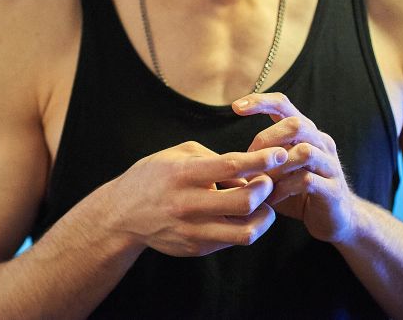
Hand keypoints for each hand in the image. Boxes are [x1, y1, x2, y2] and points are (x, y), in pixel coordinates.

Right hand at [104, 140, 288, 256]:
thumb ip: (212, 158)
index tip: (279, 154)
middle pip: (244, 202)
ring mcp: (192, 231)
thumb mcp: (177, 155)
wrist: (123, 215)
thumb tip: (247, 172)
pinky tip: (242, 216)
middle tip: (268, 180)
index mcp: (183, 175)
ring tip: (264, 205)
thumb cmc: (153, 177)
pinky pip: (232, 241)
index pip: (230, 166)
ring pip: (245, 232)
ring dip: (264, 216)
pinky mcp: (196, 249)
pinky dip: (245, 227)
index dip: (260, 160)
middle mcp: (188, 205)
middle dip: (266, 189)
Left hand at [234, 92, 356, 243]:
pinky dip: (283, 188)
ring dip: (276, 165)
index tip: (236, 107)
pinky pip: (306, 181)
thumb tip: (218, 160)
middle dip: (267, 137)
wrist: (336, 220)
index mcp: (306, 133)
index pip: (284, 104)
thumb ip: (256, 162)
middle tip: (249, 156)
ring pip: (305, 151)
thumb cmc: (298, 193)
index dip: (260, 101)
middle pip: (297, 124)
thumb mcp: (276, 172)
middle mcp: (321, 143)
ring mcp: (329, 165)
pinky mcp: (332, 190)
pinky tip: (270, 199)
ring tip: (260, 180)